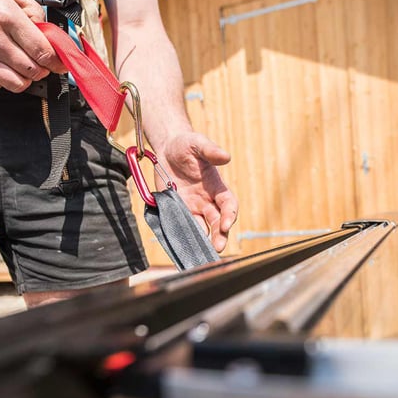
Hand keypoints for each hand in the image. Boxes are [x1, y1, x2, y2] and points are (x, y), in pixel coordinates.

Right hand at [0, 0, 65, 91]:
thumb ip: (28, 7)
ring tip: (23, 68)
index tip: (60, 61)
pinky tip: (1, 67)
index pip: (43, 51)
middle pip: (32, 70)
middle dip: (43, 69)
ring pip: (14, 84)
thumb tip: (43, 27)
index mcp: (6, 15)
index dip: (57, 60)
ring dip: (24, 79)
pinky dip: (1, 81)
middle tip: (42, 62)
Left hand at [159, 132, 237, 252]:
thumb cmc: (186, 144)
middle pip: (218, 222)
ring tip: (201, 254)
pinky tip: (182, 246)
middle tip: (217, 247)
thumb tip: (226, 156)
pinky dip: (184, 237)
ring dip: (203, 241)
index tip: (226, 224)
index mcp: (217, 187)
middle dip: (220, 235)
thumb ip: (210, 150)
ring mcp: (193, 207)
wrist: (167, 149)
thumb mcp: (197, 143)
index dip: (230, 215)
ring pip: (202, 228)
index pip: (229, 205)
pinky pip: (183, 226)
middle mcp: (207, 201)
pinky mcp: (178, 210)